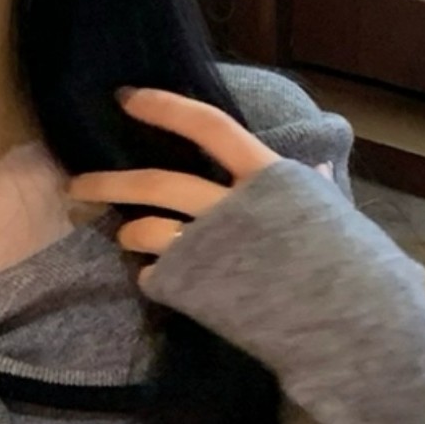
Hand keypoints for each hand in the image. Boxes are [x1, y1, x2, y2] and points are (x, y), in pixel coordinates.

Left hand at [66, 87, 334, 287]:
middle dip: (109, 182)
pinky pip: (152, 276)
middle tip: (77, 185)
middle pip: (157, 183)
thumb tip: (268, 183)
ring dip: (128, 233)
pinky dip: (152, 276)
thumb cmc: (343, 269)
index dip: (166, 110)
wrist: (347, 322)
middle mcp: (232, 206)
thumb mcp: (318, 211)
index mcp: (269, 176)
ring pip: (144, 229)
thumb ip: (277, 196)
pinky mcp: (192, 291)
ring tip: (128, 237)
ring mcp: (209, 249)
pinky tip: (166, 282)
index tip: (128, 100)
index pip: (209, 127)